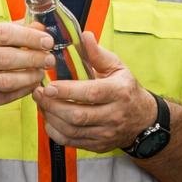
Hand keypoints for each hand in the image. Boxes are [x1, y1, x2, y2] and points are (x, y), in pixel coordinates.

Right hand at [0, 22, 54, 112]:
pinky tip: (31, 84)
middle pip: (7, 58)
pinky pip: (4, 97)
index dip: (29, 38)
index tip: (47, 41)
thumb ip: (12, 30)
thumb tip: (40, 28)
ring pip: (6, 80)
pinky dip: (22, 90)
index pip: (4, 34)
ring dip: (30, 77)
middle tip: (49, 59)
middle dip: (33, 58)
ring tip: (41, 72)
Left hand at [34, 33, 159, 152]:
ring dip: (51, 117)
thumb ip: (98, 54)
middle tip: (39, 93)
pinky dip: (56, 132)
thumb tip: (84, 36)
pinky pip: (72, 142)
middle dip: (53, 105)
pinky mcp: (99, 145)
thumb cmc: (126, 89)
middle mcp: (114, 115)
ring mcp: (106, 133)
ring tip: (42, 104)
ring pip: (72, 130)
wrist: (142, 120)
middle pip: (78, 115)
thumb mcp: (118, 68)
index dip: (68, 91)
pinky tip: (50, 119)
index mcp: (119, 92)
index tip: (49, 85)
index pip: (91, 93)